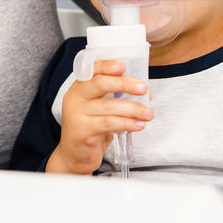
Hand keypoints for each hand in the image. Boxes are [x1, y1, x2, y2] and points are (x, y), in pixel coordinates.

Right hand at [45, 60, 151, 175]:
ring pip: (108, 105)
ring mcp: (76, 114)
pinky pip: (109, 123)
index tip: (123, 66)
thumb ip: (116, 97)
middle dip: (125, 84)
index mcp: (79, 88)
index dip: (107, 66)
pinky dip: (127, 123)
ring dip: (133, 108)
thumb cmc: (90, 129)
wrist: (75, 156)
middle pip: (100, 84)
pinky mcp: (82, 131)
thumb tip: (145, 93)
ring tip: (148, 113)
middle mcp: (75, 98)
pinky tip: (138, 125)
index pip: (91, 70)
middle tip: (143, 89)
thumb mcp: (99, 109)